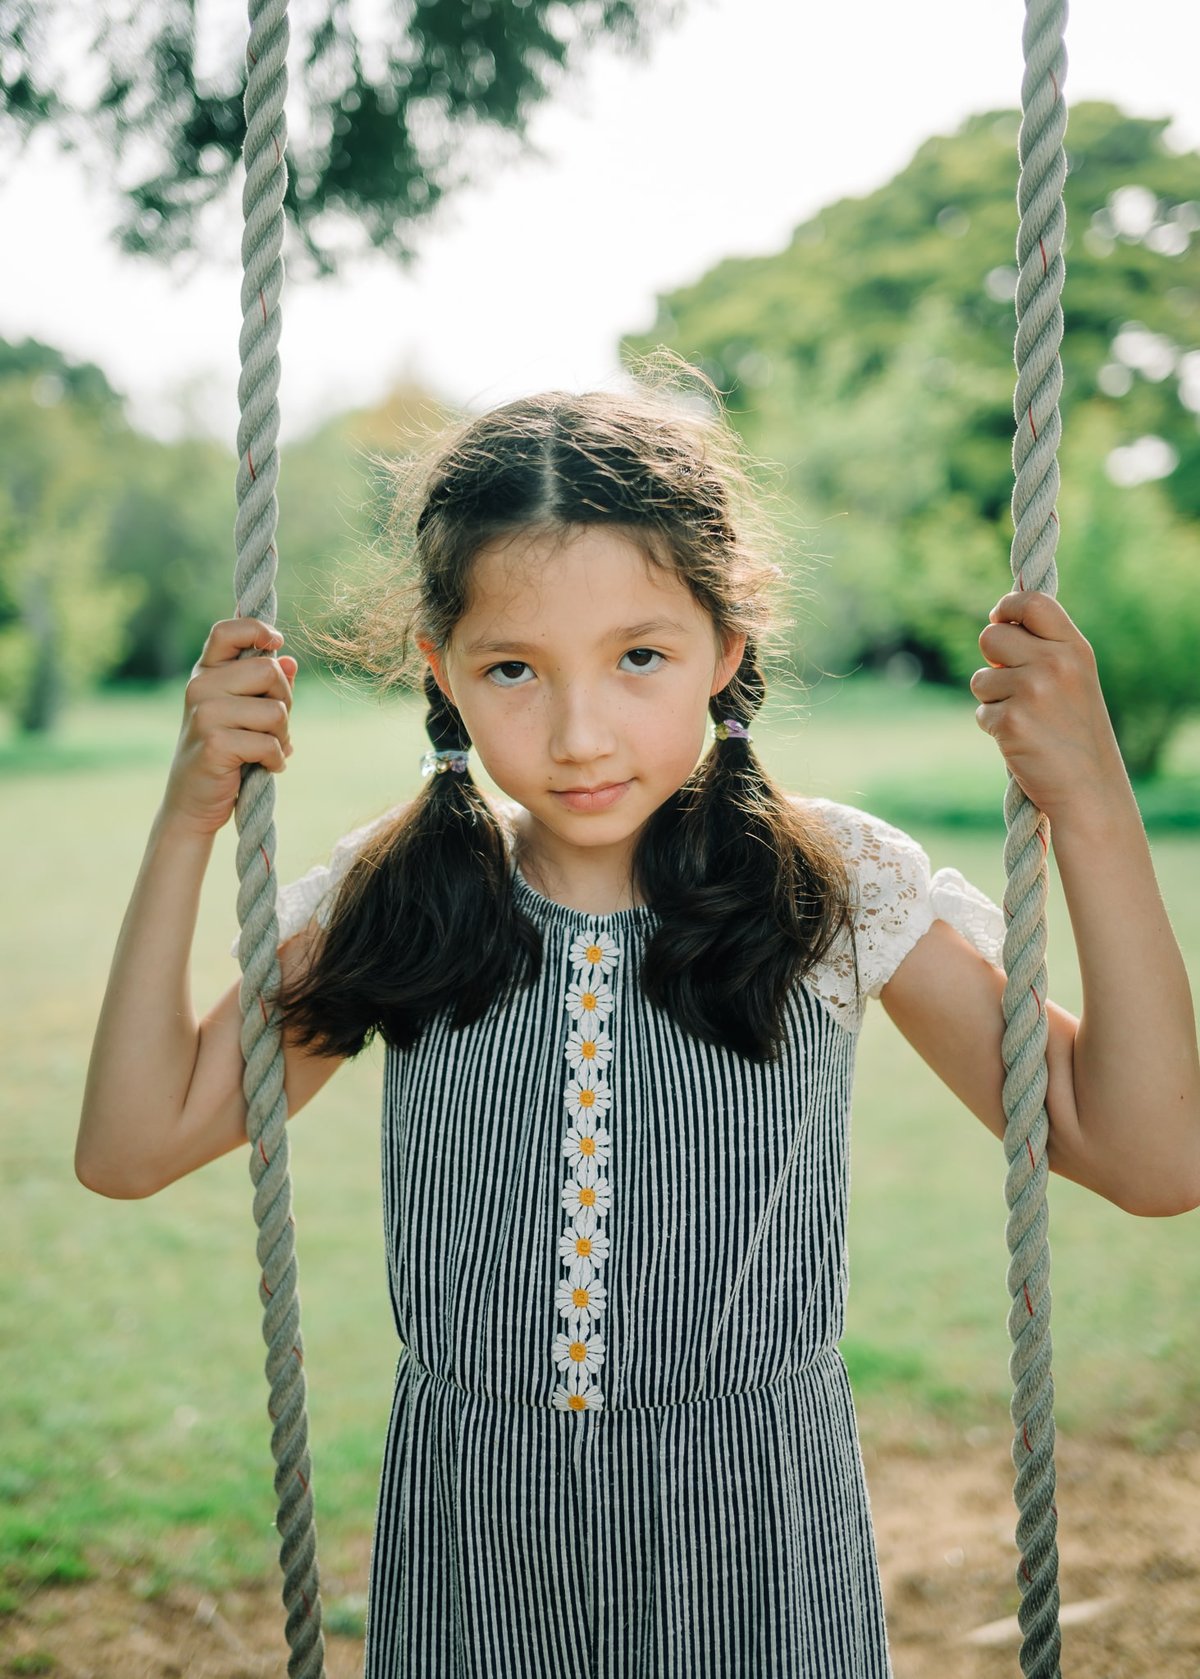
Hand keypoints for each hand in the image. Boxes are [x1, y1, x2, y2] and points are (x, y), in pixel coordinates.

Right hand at [163, 618, 296, 835]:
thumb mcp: (245, 714)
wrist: (192, 803)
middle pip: (269, 671)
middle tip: (275, 727)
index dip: (259, 630)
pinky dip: (276, 759)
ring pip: (275, 710)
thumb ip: (265, 687)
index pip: (228, 630)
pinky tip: (265, 767)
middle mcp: (200, 686)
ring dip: (283, 736)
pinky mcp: (215, 743)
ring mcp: (204, 714)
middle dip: (285, 701)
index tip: (276, 643)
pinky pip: (269, 743)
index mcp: (206, 673)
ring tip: (268, 750)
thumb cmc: (226, 754)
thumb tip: (289, 661)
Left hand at [970, 591, 1125, 822]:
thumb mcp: (1075, 679)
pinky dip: (994, 726)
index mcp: (1075, 649)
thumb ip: (1044, 650)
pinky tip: (1021, 740)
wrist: (1090, 789)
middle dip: (993, 659)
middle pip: (992, 636)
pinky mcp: (1010, 721)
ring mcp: (1032, 692)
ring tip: (1026, 718)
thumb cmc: (1077, 733)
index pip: (1033, 602)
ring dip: (992, 698)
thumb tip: (995, 626)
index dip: (1007, 606)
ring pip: (980, 678)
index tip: (1000, 618)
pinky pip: (981, 711)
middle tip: (1013, 684)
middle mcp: (1055, 664)